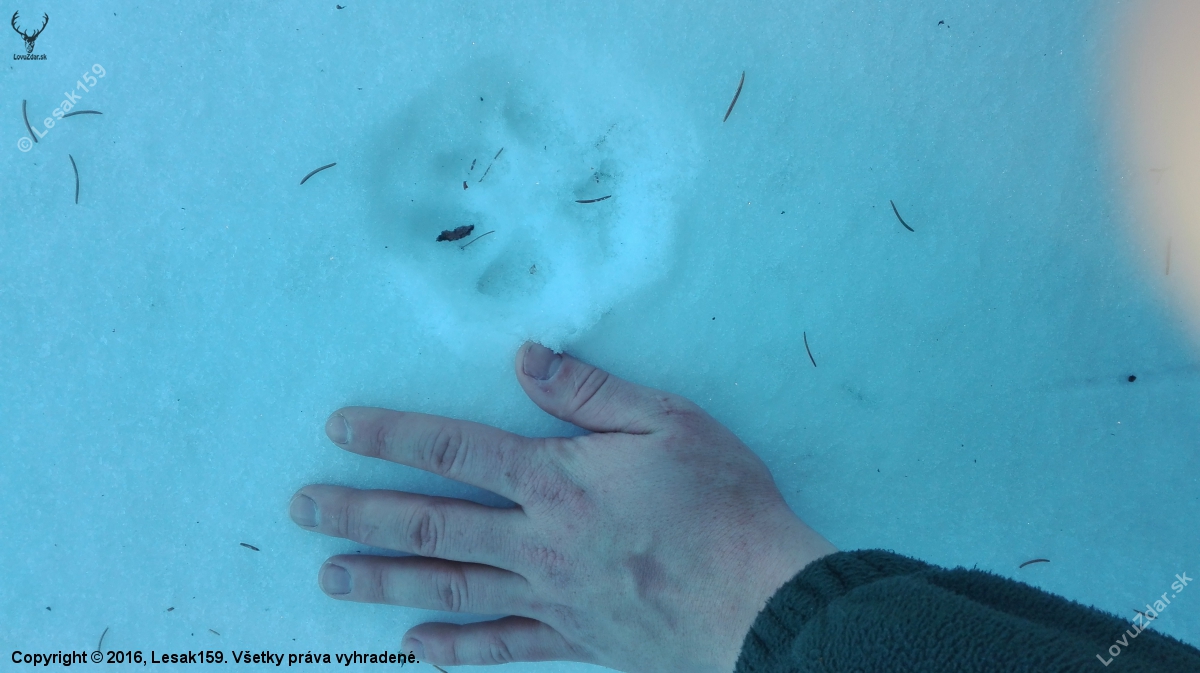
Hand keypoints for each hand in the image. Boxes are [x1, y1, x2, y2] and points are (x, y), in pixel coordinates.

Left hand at [289, 342, 835, 671]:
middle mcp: (537, 540)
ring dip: (383, 580)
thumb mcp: (668, 421)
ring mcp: (550, 597)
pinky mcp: (573, 638)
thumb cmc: (721, 502)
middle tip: (302, 508)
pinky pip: (500, 647)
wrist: (761, 599)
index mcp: (555, 479)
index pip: (453, 449)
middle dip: (360, 513)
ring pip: (448, 587)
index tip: (339, 430)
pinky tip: (413, 646)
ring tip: (329, 576)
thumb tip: (526, 357)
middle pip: (430, 524)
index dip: (391, 436)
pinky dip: (454, 649)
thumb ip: (590, 392)